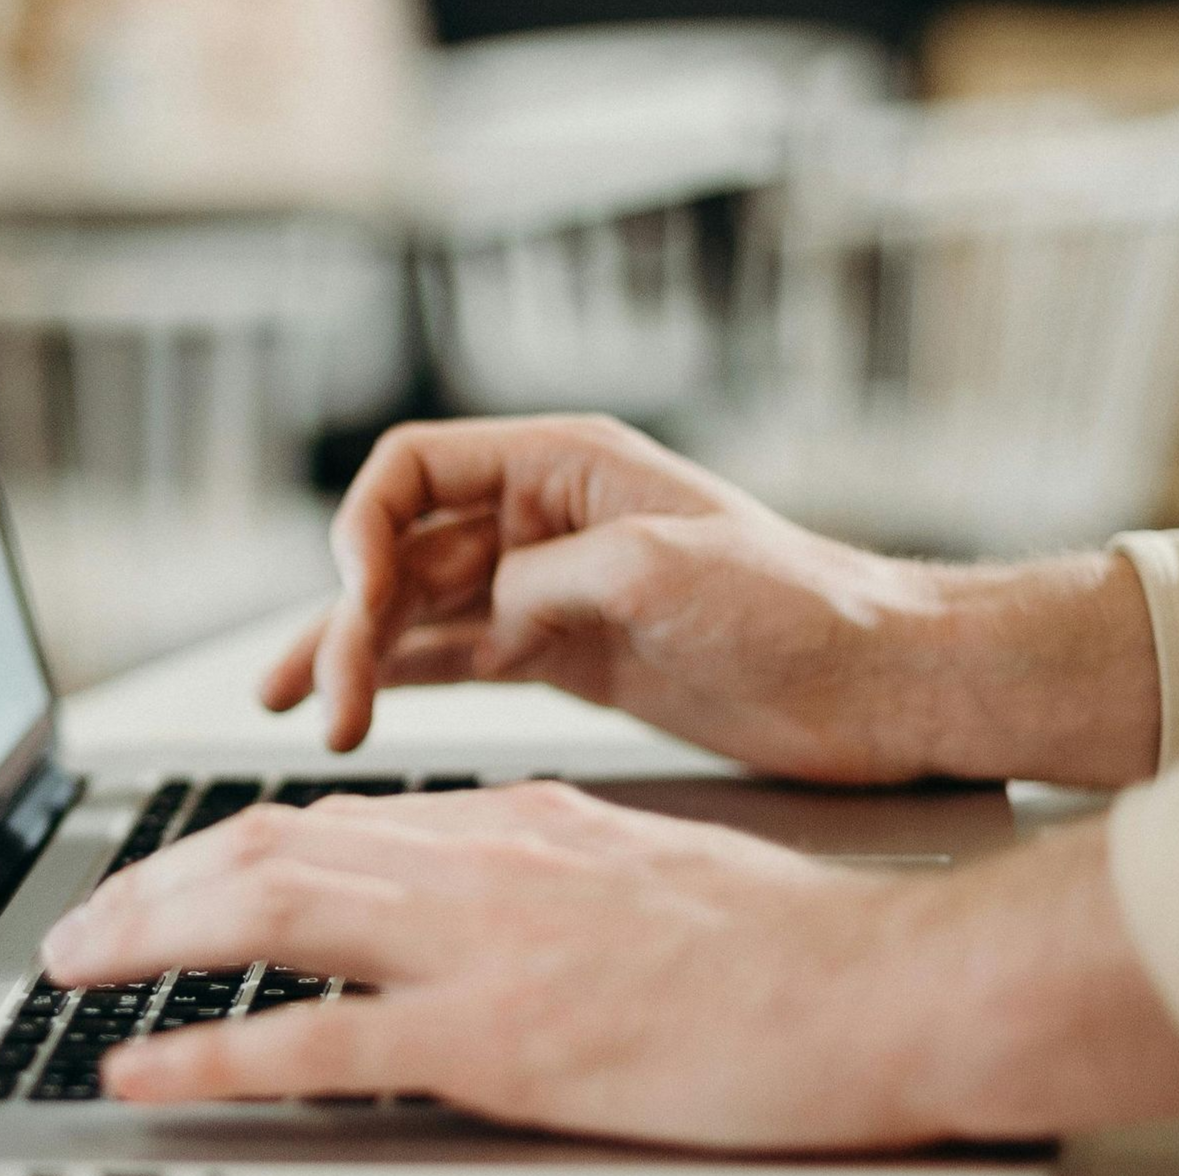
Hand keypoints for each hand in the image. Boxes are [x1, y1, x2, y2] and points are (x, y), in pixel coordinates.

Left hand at [41, 785, 1178, 1148]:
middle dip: (149, 886)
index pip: (319, 820)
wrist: (868, 980)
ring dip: (147, 938)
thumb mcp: (625, 859)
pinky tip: (145, 1068)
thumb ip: (523, 860)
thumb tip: (444, 871)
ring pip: (263, 915)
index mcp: (499, 819)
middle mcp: (466, 860)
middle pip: (261, 850)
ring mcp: (472, 946)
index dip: (215, 849)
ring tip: (72, 967)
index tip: (161, 879)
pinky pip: (313, 1044)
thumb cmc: (770, 935)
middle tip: (77, 929)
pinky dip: (210, 1053)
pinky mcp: (492, 1039)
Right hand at [265, 416, 1159, 786]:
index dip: (364, 525)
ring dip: (355, 656)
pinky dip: (400, 681)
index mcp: (562, 466)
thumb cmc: (800, 604)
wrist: (876, 686)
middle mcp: (539, 520)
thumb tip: (479, 614)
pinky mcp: (558, 655)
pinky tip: (353, 707)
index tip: (353, 594)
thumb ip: (549, 578)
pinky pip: (453, 659)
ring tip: (302, 711)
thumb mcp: (664, 567)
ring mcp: (544, 590)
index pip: (414, 469)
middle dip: (350, 616)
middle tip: (326, 697)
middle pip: (401, 550)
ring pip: (414, 612)